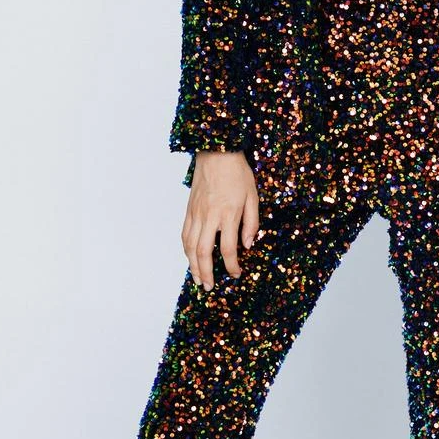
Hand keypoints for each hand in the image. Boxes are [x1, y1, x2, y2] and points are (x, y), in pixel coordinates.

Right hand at [182, 150, 259, 284]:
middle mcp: (209, 217)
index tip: (236, 274)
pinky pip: (184, 234)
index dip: (232, 266)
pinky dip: (186, 249)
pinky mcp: (189, 209)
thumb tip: (246, 245)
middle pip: (203, 252)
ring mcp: (196, 213)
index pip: (227, 249)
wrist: (217, 152)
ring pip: (189, 246)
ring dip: (192, 265)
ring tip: (197, 278)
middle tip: (209, 287)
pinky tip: (190, 257)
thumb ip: (251, 223)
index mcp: (228, 214)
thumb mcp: (253, 197)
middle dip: (206, 273)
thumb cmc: (238, 173)